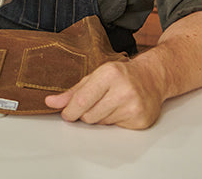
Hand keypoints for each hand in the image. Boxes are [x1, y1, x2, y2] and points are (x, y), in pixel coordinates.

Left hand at [44, 59, 164, 129]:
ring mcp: (134, 105)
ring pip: (101, 123)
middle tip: (94, 104)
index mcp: (109, 74)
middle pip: (89, 115)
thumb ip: (72, 92)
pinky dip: (114, 122)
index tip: (66, 114)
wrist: (151, 79)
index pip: (81, 100)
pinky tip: (121, 110)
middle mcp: (123, 89)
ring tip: (110, 104)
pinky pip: (115, 128)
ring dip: (100, 117)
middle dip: (85, 114)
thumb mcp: (94, 77)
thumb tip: (50, 102)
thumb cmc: (120, 76)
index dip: (70, 111)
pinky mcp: (141, 120)